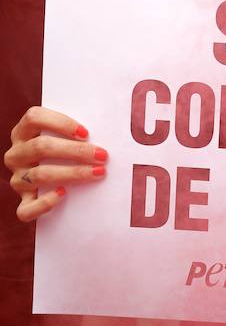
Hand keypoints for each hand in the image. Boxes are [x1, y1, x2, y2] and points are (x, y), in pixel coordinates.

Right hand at [4, 106, 107, 221]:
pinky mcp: (23, 202)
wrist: (53, 182)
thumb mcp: (65, 136)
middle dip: (75, 151)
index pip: (34, 117)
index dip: (60, 123)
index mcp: (22, 132)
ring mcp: (17, 179)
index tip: (86, 133)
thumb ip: (76, 131)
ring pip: (39, 175)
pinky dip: (45, 202)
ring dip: (72, 173)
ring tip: (98, 172)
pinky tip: (64, 193)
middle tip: (102, 155)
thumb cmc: (65, 150)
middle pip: (41, 146)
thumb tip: (109, 130)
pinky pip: (27, 208)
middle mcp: (16, 154)